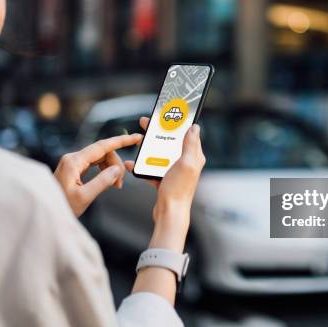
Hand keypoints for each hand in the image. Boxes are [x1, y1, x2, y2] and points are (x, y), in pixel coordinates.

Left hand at [55, 134, 142, 216]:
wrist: (47, 212)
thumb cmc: (62, 207)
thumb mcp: (84, 197)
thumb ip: (102, 181)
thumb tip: (117, 169)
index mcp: (74, 162)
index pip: (102, 146)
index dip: (121, 141)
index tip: (135, 138)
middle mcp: (73, 158)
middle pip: (103, 152)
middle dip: (115, 164)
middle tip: (120, 183)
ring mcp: (73, 163)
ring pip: (101, 158)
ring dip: (111, 169)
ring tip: (115, 185)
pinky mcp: (75, 169)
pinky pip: (95, 164)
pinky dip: (104, 172)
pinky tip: (108, 182)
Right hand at [124, 117, 205, 250]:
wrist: (169, 214)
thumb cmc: (178, 190)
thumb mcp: (186, 163)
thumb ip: (191, 144)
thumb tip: (195, 127)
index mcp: (193, 156)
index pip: (187, 133)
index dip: (176, 122)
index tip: (166, 112)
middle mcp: (185, 163)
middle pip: (170, 141)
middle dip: (158, 132)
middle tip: (145, 123)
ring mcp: (174, 171)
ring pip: (160, 153)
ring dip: (148, 147)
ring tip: (137, 141)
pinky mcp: (165, 180)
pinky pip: (152, 168)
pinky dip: (142, 165)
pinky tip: (132, 164)